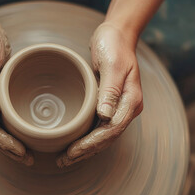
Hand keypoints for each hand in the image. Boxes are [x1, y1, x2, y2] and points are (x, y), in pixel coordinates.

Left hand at [57, 22, 142, 166]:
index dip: (92, 143)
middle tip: (63, 160)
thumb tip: (105, 116)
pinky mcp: (109, 103)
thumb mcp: (112, 65)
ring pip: (102, 135)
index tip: (73, 151)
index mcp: (131, 101)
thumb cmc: (114, 45)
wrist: (117, 34)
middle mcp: (126, 107)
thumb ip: (110, 90)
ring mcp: (118, 107)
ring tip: (65, 157)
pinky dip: (86, 136)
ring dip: (85, 148)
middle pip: (107, 137)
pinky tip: (73, 141)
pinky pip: (98, 125)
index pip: (111, 130)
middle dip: (86, 151)